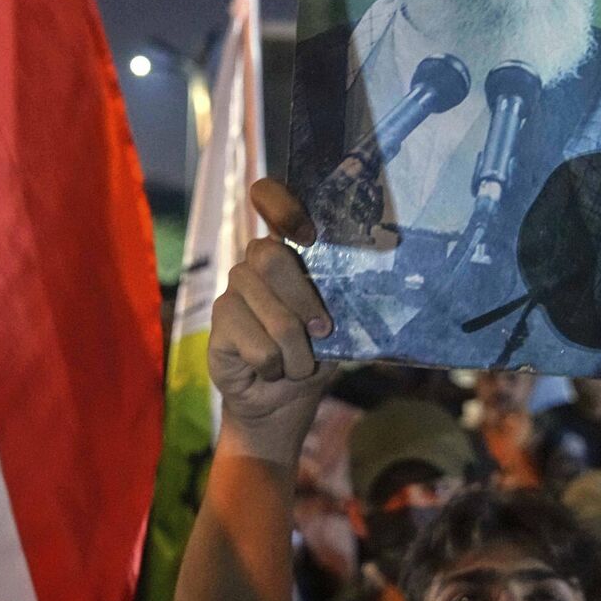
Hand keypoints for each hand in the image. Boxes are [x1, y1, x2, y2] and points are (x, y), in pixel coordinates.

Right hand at [206, 180, 338, 464]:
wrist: (282, 403)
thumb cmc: (314, 356)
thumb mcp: (339, 325)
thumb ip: (344, 298)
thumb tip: (383, 281)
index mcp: (286, 251)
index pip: (267, 197)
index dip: (283, 206)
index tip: (309, 236)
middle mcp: (254, 264)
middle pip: (271, 257)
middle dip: (305, 303)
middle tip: (322, 331)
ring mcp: (232, 293)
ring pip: (273, 315)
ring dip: (296, 352)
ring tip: (297, 364)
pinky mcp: (217, 327)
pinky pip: (257, 346)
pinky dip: (275, 367)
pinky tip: (270, 370)